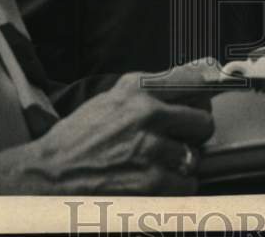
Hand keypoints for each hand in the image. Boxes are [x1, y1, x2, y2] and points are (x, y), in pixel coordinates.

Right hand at [27, 71, 214, 193]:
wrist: (48, 175)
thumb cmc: (78, 139)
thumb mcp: (111, 99)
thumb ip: (148, 89)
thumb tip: (191, 78)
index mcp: (137, 90)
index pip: (194, 82)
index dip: (209, 92)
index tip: (216, 94)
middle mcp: (147, 114)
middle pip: (203, 121)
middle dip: (196, 134)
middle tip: (182, 140)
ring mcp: (150, 148)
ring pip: (195, 156)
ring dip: (182, 165)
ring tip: (158, 165)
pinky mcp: (150, 181)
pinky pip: (186, 183)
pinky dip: (176, 188)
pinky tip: (155, 183)